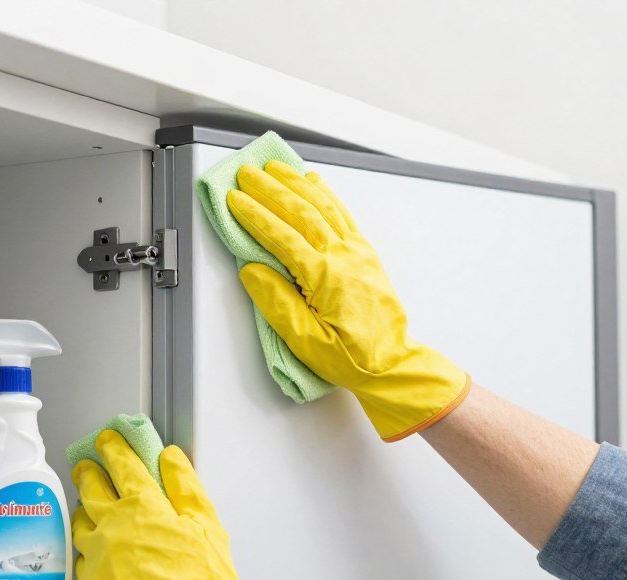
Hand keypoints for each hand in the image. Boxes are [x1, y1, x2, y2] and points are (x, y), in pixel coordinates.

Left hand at [71, 430, 269, 579]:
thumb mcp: (207, 524)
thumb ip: (185, 485)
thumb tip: (170, 458)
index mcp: (142, 506)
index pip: (122, 465)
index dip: (114, 448)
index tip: (108, 440)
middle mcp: (112, 526)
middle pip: (91, 488)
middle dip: (89, 472)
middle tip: (87, 465)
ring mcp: (96, 556)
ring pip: (81, 522)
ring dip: (84, 508)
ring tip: (89, 506)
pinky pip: (81, 557)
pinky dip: (87, 547)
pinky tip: (94, 549)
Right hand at [227, 160, 469, 440]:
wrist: (391, 363)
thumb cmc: (349, 357)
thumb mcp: (304, 340)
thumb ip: (275, 302)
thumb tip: (251, 270)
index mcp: (324, 276)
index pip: (282, 236)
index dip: (255, 216)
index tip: (235, 200)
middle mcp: (342, 256)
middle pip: (301, 212)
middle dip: (270, 189)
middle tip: (247, 174)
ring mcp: (356, 251)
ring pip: (322, 206)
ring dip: (295, 184)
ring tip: (274, 169)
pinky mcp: (364, 254)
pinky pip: (343, 214)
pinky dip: (326, 194)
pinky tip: (314, 182)